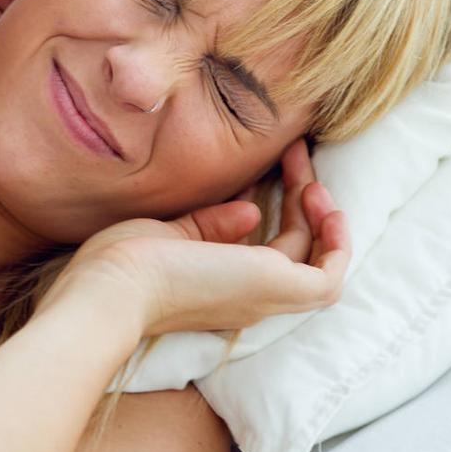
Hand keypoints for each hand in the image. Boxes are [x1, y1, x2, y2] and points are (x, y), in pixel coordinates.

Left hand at [38, 139, 351, 336]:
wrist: (113, 286)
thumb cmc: (124, 264)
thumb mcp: (172, 234)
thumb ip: (211, 225)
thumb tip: (253, 210)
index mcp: (221, 288)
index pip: (264, 251)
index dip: (274, 208)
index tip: (267, 168)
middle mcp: (251, 299)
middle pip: (295, 249)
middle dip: (300, 198)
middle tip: (294, 152)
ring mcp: (267, 296)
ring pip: (313, 257)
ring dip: (318, 212)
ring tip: (306, 169)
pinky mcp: (279, 288)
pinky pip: (329, 276)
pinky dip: (337, 244)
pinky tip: (324, 203)